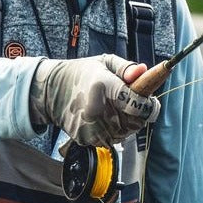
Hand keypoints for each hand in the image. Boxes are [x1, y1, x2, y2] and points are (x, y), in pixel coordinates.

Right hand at [29, 54, 160, 146]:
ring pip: (126, 133)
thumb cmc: (83, 73)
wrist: (52, 91)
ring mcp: (91, 126)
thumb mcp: (105, 62)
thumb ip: (126, 67)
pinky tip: (105, 119)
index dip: (148, 104)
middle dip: (139, 114)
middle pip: (136, 122)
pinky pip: (112, 140)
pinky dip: (114, 131)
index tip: (150, 101)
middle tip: (131, 103)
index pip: (137, 103)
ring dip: (127, 123)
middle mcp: (97, 109)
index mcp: (104, 86)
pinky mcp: (86, 138)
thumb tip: (144, 71)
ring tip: (116, 109)